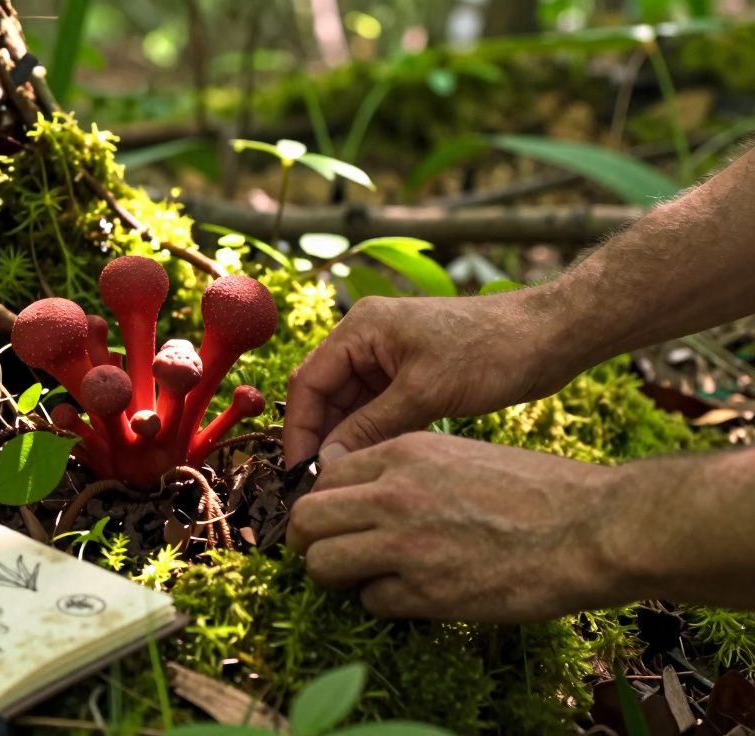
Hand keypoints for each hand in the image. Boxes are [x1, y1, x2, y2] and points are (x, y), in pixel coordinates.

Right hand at [283, 291, 577, 468]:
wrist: (549, 337)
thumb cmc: (491, 351)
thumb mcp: (426, 392)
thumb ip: (371, 426)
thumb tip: (327, 462)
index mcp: (361, 328)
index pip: (309, 382)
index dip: (300, 429)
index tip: (299, 471)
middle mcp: (367, 340)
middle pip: (324, 395)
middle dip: (320, 438)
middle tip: (317, 486)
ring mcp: (388, 359)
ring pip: (349, 407)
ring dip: (345, 441)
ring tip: (341, 484)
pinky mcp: (410, 377)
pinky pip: (375, 411)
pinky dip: (370, 437)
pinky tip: (369, 468)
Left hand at [285, 432, 630, 622]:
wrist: (590, 527)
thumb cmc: (535, 489)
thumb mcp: (458, 454)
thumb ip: (401, 470)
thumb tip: (357, 493)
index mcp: (402, 454)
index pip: (323, 476)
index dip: (322, 501)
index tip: (332, 517)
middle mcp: (394, 495)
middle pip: (306, 520)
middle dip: (306, 540)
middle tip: (323, 551)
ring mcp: (405, 545)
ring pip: (322, 564)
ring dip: (334, 574)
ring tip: (360, 576)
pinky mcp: (425, 593)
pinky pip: (369, 601)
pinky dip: (382, 601)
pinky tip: (411, 592)